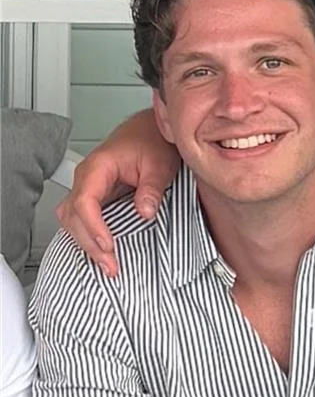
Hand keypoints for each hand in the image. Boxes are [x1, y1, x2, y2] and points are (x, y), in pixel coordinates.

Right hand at [56, 109, 179, 275]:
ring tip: (108, 265)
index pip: (85, 201)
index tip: (108, 245)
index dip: (93, 227)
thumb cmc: (152, 141)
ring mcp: (88, 188)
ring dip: (87, 244)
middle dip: (90, 244)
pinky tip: (104, 253)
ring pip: (73, 221)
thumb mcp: (159, 164)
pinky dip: (90, 237)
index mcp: (99, 167)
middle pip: (73, 216)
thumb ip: (151, 188)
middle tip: (111, 265)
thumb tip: (144, 211)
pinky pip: (83, 219)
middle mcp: (87, 178)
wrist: (151, 131)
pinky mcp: (95, 197)